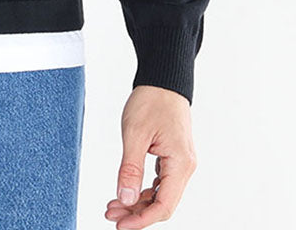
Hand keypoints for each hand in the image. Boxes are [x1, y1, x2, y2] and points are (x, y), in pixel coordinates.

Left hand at [105, 84, 196, 226]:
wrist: (163, 80)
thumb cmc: (151, 100)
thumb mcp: (135, 133)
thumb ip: (130, 168)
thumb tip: (125, 199)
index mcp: (180, 163)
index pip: (164, 206)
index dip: (141, 220)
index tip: (120, 225)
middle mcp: (185, 167)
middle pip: (163, 204)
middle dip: (136, 213)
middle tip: (110, 214)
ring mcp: (180, 163)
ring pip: (161, 195)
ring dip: (138, 203)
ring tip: (114, 205)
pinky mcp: (173, 158)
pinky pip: (160, 183)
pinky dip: (143, 190)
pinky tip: (126, 191)